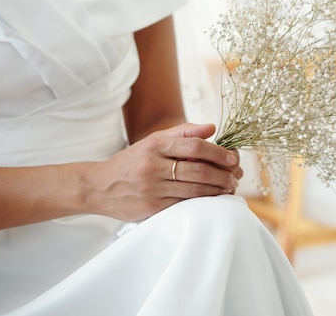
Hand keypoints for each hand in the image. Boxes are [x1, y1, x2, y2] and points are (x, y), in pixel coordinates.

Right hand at [83, 123, 241, 221]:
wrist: (98, 187)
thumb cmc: (132, 162)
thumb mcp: (152, 141)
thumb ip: (182, 132)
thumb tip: (211, 127)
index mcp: (155, 146)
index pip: (194, 146)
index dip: (218, 152)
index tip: (233, 158)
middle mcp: (152, 166)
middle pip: (198, 169)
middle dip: (223, 173)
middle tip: (236, 175)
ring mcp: (151, 188)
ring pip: (194, 189)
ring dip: (217, 189)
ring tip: (229, 187)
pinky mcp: (152, 207)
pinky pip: (184, 204)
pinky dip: (202, 202)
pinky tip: (213, 199)